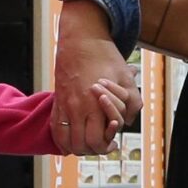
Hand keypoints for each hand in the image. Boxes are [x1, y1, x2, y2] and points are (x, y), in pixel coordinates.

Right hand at [56, 0, 142, 153]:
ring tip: (88, 142)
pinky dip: (63, 140)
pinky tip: (72, 139)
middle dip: (94, 149)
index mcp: (95, 104)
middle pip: (82, 145)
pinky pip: (55, 129)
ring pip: (67, 141)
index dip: (107, 145)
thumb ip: (132, 102)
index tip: (113, 141)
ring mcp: (64, 105)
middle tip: (103, 143)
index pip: (97, 140)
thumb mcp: (127, 78)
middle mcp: (77, 108)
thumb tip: (127, 121)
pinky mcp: (57, 101)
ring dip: (78, 147)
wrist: (81, 39)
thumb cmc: (105, 56)